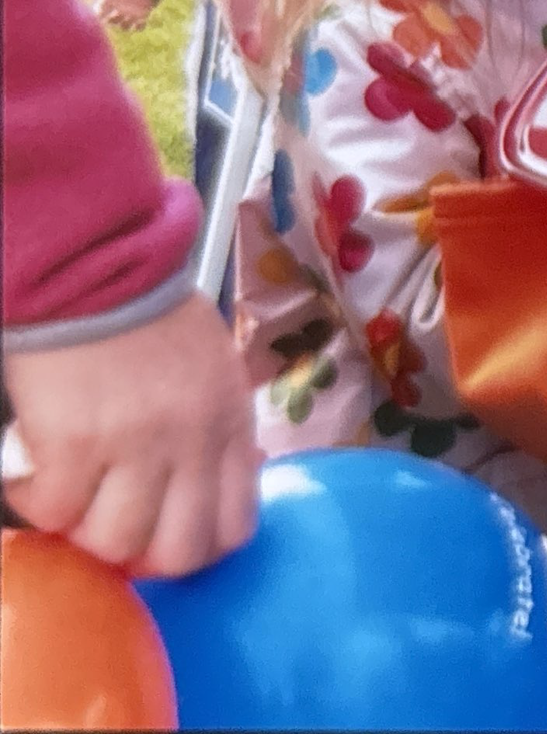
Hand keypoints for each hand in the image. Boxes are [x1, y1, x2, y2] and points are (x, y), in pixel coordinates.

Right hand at [2, 292, 260, 578]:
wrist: (97, 269)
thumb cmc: (153, 320)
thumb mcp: (214, 374)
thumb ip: (217, 433)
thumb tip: (214, 490)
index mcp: (231, 424)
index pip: (235, 527)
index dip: (196, 549)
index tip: (164, 539)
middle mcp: (193, 441)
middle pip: (178, 553)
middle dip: (142, 557)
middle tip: (112, 528)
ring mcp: (135, 444)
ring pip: (113, 543)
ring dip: (83, 532)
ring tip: (69, 497)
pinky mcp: (74, 441)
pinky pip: (52, 512)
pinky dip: (34, 504)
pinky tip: (31, 476)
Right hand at [86, 0, 155, 31]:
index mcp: (109, 1)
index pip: (100, 13)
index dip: (98, 17)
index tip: (100, 16)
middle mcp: (119, 7)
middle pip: (111, 21)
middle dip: (110, 22)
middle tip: (113, 18)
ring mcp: (130, 11)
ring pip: (123, 25)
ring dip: (124, 26)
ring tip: (125, 21)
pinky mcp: (143, 12)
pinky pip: (139, 25)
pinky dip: (138, 27)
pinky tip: (138, 22)